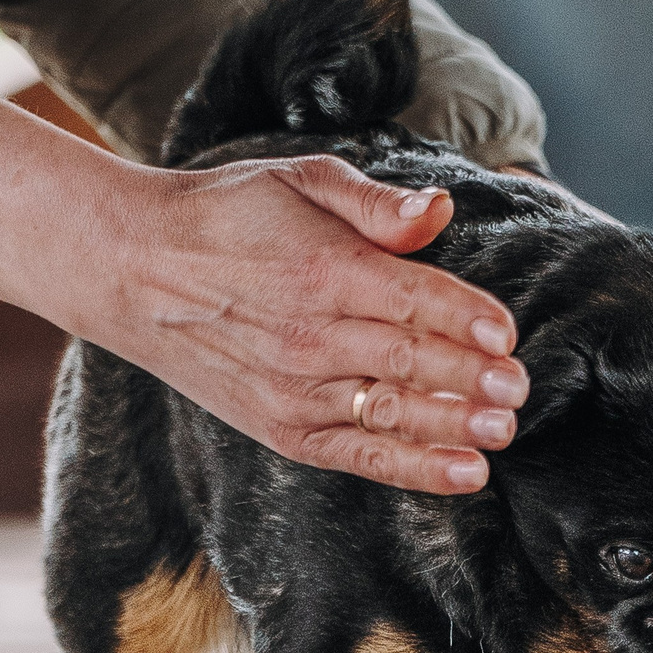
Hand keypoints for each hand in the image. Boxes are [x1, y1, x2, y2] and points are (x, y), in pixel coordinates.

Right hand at [0, 76, 526, 493]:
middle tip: (520, 390)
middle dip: (474, 379)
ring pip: (393, 412)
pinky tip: (466, 472)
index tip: (507, 332)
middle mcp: (310, 336)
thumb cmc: (227, 216)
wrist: (132, 270)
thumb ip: (374, 203)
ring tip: (503, 429)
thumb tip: (439, 213)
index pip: (415, 298)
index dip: (468, 317)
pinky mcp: (282, 428)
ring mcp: (295, 390)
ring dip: (456, 425)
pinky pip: (363, 456)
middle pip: (412, 362)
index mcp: (322, 269)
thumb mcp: (298, 180)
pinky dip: (416, 468)